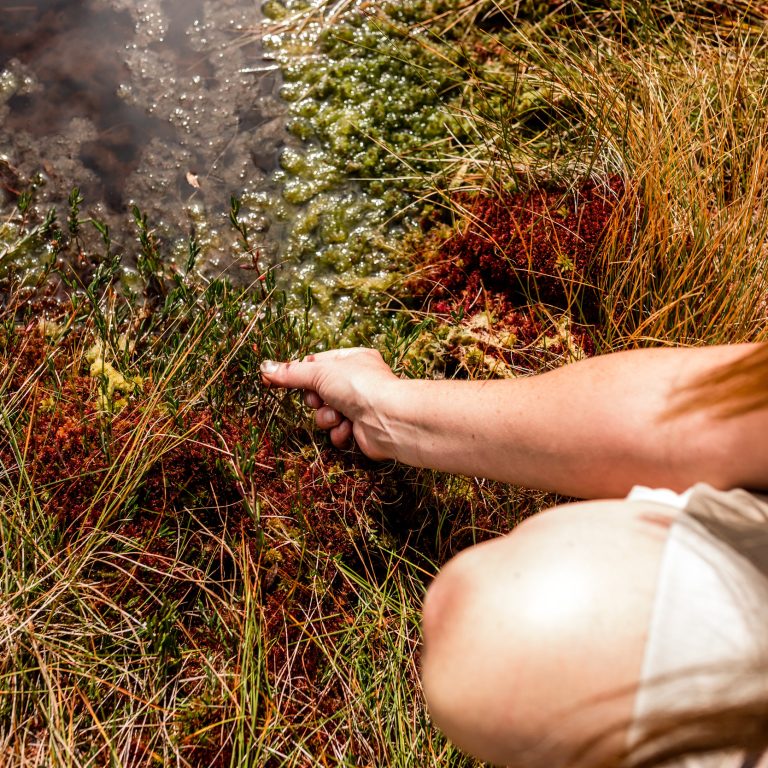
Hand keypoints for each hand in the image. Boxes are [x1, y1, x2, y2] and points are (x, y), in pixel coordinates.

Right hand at [260, 348, 400, 459]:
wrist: (387, 418)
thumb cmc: (360, 386)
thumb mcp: (320, 372)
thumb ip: (291, 373)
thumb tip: (265, 368)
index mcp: (353, 359)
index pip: (318, 363)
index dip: (301, 373)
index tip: (279, 379)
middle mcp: (358, 381)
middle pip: (319, 391)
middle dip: (316, 399)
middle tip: (320, 399)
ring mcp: (360, 406)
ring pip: (326, 413)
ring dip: (327, 417)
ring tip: (338, 415)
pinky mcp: (361, 430)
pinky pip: (337, 431)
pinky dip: (339, 431)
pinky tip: (348, 428)